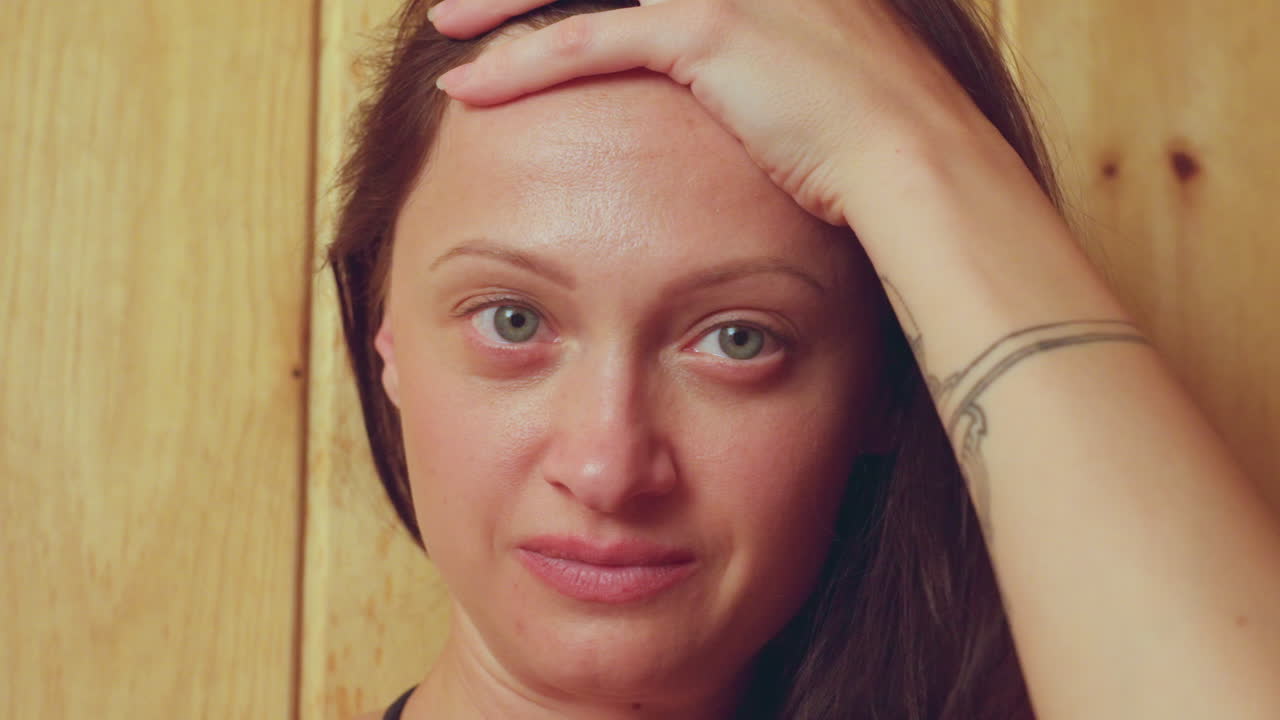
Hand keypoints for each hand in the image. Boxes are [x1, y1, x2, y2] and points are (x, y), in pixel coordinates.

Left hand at [428, 0, 1000, 227]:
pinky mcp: (709, 24)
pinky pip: (589, 41)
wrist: (913, 151)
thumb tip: (730, 67)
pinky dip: (523, 64)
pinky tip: (471, 86)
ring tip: (448, 25)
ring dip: (503, 2)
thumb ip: (762, 36)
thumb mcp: (815, 55)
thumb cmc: (868, 126)